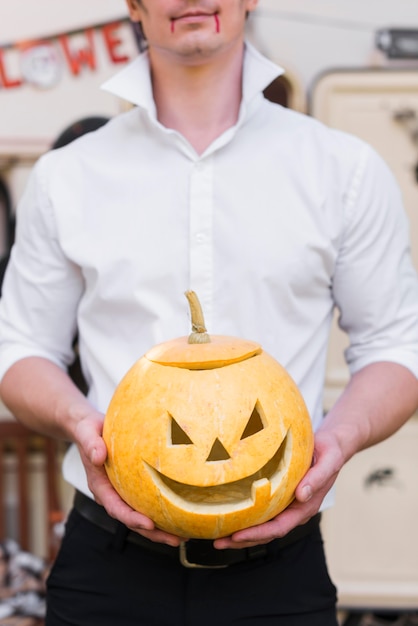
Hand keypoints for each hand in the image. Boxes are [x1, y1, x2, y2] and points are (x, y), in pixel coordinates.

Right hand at [74, 412, 184, 546]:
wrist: (88, 428)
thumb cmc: (88, 431)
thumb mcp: (87, 433)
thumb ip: (91, 444)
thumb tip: (98, 456)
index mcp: (100, 486)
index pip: (116, 507)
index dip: (132, 518)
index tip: (149, 524)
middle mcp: (111, 494)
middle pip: (131, 519)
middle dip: (152, 533)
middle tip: (175, 540)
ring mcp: (121, 492)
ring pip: (140, 515)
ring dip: (159, 529)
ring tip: (182, 537)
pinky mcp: (130, 486)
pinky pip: (145, 502)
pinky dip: (160, 512)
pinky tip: (179, 515)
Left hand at [213, 428, 344, 549]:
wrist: (333, 445)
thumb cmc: (330, 452)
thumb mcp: (328, 461)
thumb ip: (316, 479)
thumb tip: (301, 496)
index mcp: (306, 506)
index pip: (280, 527)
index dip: (258, 534)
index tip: (237, 536)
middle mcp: (295, 510)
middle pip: (267, 532)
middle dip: (243, 539)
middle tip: (218, 542)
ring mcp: (287, 505)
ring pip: (263, 525)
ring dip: (242, 532)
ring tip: (218, 537)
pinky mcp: (280, 495)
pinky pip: (262, 511)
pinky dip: (246, 516)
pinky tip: (229, 515)